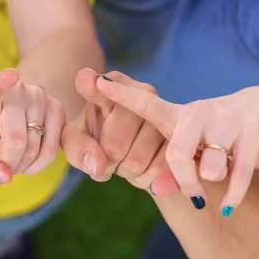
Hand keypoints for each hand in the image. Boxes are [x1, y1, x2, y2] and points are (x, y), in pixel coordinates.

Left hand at [0, 69, 65, 187]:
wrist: (6, 112)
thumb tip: (6, 176)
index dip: (2, 81)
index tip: (11, 75)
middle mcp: (16, 91)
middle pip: (16, 141)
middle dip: (7, 164)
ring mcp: (40, 98)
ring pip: (35, 150)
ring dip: (22, 166)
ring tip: (12, 159)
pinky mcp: (58, 109)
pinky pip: (51, 152)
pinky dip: (37, 165)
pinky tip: (27, 159)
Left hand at [61, 69, 179, 194]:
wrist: (129, 151)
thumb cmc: (96, 141)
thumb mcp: (77, 141)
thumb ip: (77, 148)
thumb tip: (97, 164)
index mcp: (108, 85)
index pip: (95, 87)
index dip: (90, 86)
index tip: (87, 80)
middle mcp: (140, 91)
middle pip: (113, 147)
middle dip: (107, 163)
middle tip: (109, 157)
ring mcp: (164, 111)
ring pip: (136, 162)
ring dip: (126, 172)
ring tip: (125, 160)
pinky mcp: (181, 135)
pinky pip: (156, 170)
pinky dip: (145, 178)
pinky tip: (142, 168)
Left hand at [97, 78, 258, 212]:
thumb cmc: (215, 133)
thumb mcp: (191, 146)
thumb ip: (170, 169)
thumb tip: (158, 190)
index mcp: (177, 114)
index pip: (145, 104)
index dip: (121, 95)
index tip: (97, 80)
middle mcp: (198, 112)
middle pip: (177, 155)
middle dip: (183, 182)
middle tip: (192, 192)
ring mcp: (225, 119)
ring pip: (211, 168)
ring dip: (213, 180)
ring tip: (219, 171)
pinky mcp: (252, 130)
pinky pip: (239, 173)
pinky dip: (233, 196)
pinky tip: (228, 207)